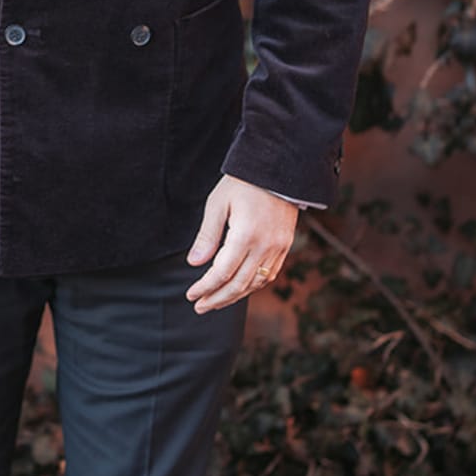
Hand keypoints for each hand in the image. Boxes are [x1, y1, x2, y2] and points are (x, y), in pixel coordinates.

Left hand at [185, 175, 296, 314]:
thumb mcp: (217, 204)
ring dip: (234, 296)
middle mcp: (265, 246)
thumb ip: (207, 235)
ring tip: (215, 302)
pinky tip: (238, 289)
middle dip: (217, 298)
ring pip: (255, 283)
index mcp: (246, 235)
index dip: (205, 287)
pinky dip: (252, 286)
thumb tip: (194, 263)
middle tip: (199, 306)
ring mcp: (278, 248)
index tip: (191, 295)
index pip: (222, 273)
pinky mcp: (285, 246)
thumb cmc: (242, 183)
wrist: (278, 169)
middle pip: (239, 284)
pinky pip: (268, 275)